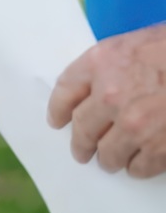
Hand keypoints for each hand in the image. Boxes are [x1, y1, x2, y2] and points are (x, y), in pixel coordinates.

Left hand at [48, 24, 165, 177]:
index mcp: (100, 63)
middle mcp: (110, 95)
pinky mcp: (160, 146)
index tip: (57, 122)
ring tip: (110, 161)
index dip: (58, 109)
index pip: (64, 91)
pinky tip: (138, 165)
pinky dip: (137, 168)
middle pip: (82, 129)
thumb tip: (95, 90)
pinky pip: (139, 166)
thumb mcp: (133, 44)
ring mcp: (134, 124)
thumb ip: (109, 66)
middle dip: (80, 144)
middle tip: (81, 152)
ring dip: (108, 159)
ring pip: (108, 154)